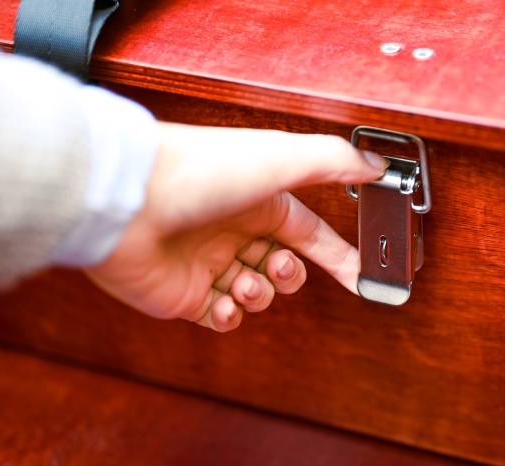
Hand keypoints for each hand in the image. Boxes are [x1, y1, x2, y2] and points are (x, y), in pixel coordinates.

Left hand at [85, 122, 386, 331]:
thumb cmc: (202, 172)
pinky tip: (223, 304)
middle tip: (277, 270)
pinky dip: (229, 317)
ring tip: (244, 284)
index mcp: (260, 201)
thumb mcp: (281, 158)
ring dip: (260, 295)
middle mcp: (235, 231)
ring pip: (254, 294)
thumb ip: (334, 161)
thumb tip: (376, 166)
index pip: (310, 232)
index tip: (359, 274)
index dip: (337, 255)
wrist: (128, 201)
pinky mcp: (181, 294)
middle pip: (283, 267)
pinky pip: (218, 317)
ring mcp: (207, 263)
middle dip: (289, 277)